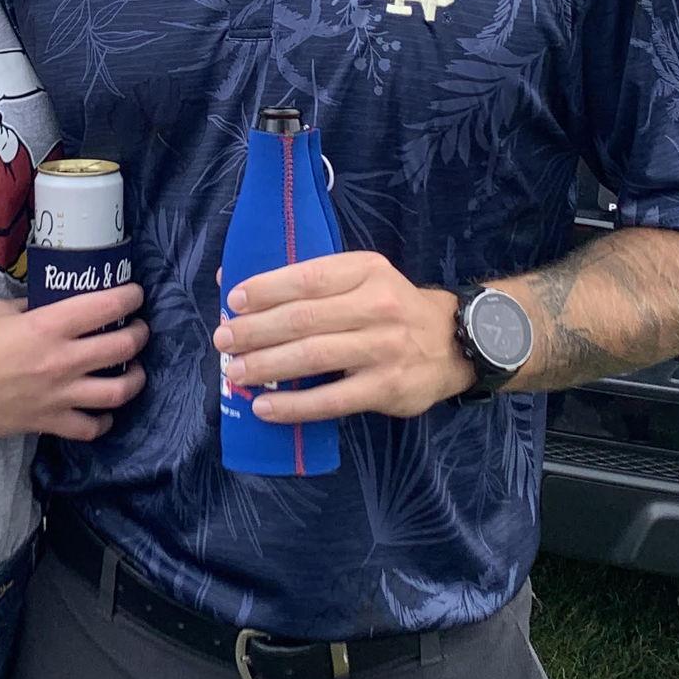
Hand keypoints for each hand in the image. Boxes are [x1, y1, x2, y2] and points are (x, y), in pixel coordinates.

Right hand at [0, 284, 146, 441]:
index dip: (129, 297)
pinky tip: (104, 412)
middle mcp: (62, 361)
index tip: (135, 295)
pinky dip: (104, 421)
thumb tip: (50, 305)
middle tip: (138, 329)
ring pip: (118, 392)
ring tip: (135, 371)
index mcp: (48, 326)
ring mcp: (59, 395)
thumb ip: (32, 307)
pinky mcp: (48, 422)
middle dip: (139, 334)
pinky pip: (90, 428)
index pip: (106, 307)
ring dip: (135, 379)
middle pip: (122, 348)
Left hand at [213, 253, 469, 422]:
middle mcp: (377, 306)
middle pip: (303, 318)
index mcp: (366, 271)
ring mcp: (384, 348)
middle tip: (223, 340)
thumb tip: (235, 279)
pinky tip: (265, 408)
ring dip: (267, 365)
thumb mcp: (362, 279)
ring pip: (313, 357)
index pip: (307, 278)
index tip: (232, 301)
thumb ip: (311, 281)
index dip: (265, 289)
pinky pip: (331, 400)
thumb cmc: (392, 307)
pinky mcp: (386, 388)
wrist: (454, 342)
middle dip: (255, 330)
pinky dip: (294, 406)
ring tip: (235, 372)